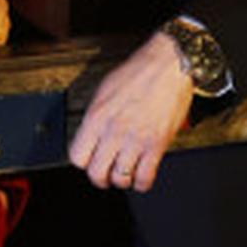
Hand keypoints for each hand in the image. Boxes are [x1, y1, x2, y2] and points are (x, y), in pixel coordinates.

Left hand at [68, 30, 193, 192]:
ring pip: (120, 180)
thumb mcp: (105, 90)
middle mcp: (114, 130)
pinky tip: (142, 173)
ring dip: (122, 180)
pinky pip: (144, 178)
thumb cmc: (139, 71)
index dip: (83, 162)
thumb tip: (90, 137)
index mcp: (97, 116)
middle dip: (100, 177)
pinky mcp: (157, 144)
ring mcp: (136, 139)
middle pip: (96, 173)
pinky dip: (142, 182)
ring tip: (126, 172)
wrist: (168, 64)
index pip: (77, 157)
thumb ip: (96, 117)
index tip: (90, 160)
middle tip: (106, 172)